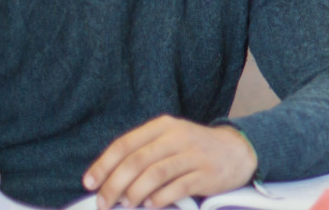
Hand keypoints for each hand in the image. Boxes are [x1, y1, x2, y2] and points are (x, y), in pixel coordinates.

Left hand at [83, 115, 257, 208]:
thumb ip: (143, 152)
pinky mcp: (206, 174)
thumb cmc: (195, 149)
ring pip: (154, 175)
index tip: (89, 183)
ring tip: (127, 204)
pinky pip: (176, 187)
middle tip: (104, 202)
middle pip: (136, 162)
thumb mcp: (170, 139)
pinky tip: (151, 205)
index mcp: (162, 127)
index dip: (103, 165)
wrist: (238, 151)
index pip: (124, 145)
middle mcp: (177, 137)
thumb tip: (109, 177)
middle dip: (114, 185)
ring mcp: (193, 155)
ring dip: (134, 193)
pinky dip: (159, 199)